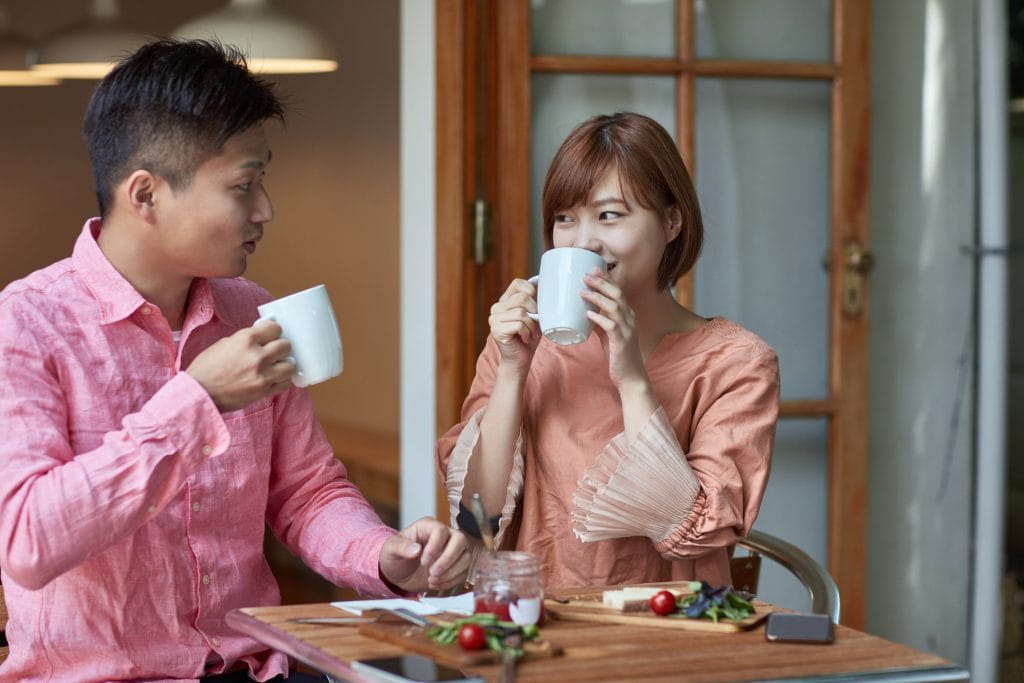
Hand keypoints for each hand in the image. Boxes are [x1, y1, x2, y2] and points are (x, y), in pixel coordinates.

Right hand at [185, 320, 294, 411]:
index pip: (275, 328)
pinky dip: (282, 380)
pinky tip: (274, 378)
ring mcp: (263, 375)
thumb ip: (245, 340)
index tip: (271, 335)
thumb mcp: (223, 344)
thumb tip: (261, 337)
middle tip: (273, 351)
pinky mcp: (264, 391)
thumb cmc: (206, 369)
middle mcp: (257, 356)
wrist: (198, 394)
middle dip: (280, 347)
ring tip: (275, 366)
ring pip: (290, 365)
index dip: (273, 331)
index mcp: (245, 339)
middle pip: (285, 345)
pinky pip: (286, 383)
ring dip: (284, 364)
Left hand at [379, 518, 470, 592]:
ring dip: (450, 572)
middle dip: (448, 559)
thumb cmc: (395, 556)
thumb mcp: (390, 550)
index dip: (435, 546)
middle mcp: (444, 535)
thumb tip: (416, 549)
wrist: (398, 573)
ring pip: (466, 557)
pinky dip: (451, 581)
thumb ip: (400, 547)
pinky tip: (436, 584)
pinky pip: (464, 572)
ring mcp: (452, 550)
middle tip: (433, 572)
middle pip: (460, 540)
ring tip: (431, 580)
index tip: (424, 561)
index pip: (441, 530)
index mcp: (428, 526)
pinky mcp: (456, 565)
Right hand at [488, 279, 540, 370]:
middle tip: (536, 324)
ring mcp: (494, 319)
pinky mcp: (496, 330)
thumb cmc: (528, 338)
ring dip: (532, 326)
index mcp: (505, 301)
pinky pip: (519, 324)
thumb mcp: (535, 317)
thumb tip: (545, 289)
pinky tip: (525, 338)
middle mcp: (497, 308)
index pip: (518, 283)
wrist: (519, 360)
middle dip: (535, 312)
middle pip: (522, 298)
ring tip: (531, 334)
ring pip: (521, 312)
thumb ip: (536, 303)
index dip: (531, 291)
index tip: (537, 306)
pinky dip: (527, 333)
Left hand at [581, 269, 647, 390]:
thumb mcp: (608, 334)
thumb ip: (599, 322)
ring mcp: (627, 330)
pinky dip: (599, 318)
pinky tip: (588, 314)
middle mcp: (629, 319)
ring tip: (583, 292)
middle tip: (586, 275)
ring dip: (598, 298)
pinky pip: (611, 326)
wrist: (631, 377)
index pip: (618, 292)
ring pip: (614, 307)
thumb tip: (584, 311)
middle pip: (617, 295)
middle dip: (602, 283)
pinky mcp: (622, 342)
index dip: (608, 280)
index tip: (595, 269)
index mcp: (627, 315)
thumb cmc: (619, 355)